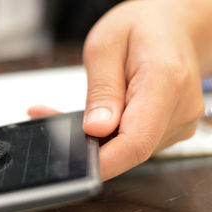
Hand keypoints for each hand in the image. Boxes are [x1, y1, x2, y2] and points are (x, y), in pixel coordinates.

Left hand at [82, 0, 207, 179]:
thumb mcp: (105, 46)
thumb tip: (96, 129)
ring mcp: (180, 122)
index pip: (135, 142)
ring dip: (99, 138)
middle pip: (130, 150)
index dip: (101, 162)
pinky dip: (111, 134)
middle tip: (52, 119)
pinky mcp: (171, 128)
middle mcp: (180, 108)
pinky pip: (135, 142)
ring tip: (80, 109)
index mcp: (165, 80)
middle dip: (89, 145)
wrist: (171, 25)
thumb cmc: (141, 26)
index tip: (72, 165)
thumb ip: (102, 90)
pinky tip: (101, 115)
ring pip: (130, 148)